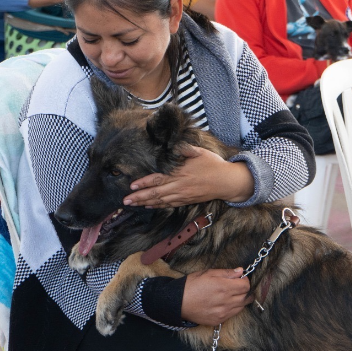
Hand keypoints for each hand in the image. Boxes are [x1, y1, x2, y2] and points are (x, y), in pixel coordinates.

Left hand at [123, 146, 253, 207]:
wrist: (227, 182)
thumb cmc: (213, 164)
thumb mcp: (199, 152)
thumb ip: (183, 149)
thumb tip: (171, 144)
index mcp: (180, 173)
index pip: (158, 179)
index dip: (143, 183)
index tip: (131, 186)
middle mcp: (180, 186)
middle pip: (155, 193)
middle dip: (139, 197)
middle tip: (125, 201)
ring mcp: (183, 195)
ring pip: (160, 201)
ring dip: (145, 203)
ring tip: (132, 205)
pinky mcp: (187, 200)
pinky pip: (169, 204)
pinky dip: (158, 206)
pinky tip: (149, 206)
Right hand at [181, 268, 252, 324]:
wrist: (178, 303)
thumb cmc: (191, 285)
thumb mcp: (207, 273)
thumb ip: (226, 273)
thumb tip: (241, 271)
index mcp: (224, 287)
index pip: (246, 285)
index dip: (245, 280)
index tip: (239, 279)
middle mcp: (226, 301)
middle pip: (247, 297)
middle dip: (244, 290)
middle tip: (236, 286)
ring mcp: (223, 313)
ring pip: (242, 306)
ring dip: (240, 300)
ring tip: (230, 295)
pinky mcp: (219, 320)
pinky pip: (233, 314)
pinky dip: (233, 308)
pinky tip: (224, 303)